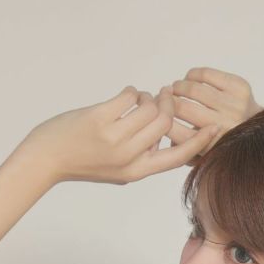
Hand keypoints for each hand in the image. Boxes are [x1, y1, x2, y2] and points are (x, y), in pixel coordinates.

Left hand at [22, 85, 220, 185]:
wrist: (48, 159)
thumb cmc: (82, 163)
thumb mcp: (117, 171)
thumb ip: (140, 159)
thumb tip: (161, 135)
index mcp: (137, 172)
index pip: (177, 157)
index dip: (199, 141)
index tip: (214, 128)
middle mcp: (128, 157)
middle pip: (165, 123)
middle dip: (166, 105)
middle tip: (161, 96)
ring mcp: (114, 139)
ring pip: (149, 108)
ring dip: (147, 96)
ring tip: (138, 98)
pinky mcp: (99, 119)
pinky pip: (128, 96)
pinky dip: (130, 91)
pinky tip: (125, 96)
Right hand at [161, 67, 262, 166]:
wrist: (258, 133)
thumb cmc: (223, 143)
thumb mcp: (201, 155)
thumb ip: (181, 148)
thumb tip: (161, 135)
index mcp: (212, 147)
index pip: (175, 131)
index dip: (160, 118)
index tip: (156, 111)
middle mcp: (224, 127)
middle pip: (182, 108)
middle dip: (167, 100)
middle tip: (163, 97)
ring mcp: (234, 106)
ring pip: (193, 88)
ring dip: (179, 86)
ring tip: (176, 88)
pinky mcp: (240, 88)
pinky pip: (207, 74)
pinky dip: (193, 75)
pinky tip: (190, 79)